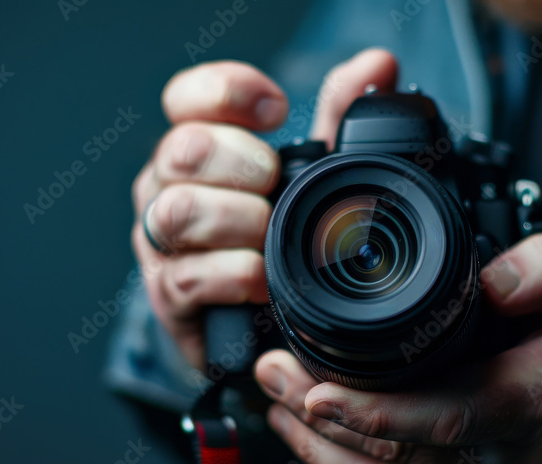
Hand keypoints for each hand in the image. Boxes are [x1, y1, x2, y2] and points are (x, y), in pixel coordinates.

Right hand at [131, 49, 397, 368]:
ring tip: (269, 235)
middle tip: (276, 183)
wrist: (256, 323)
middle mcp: (167, 187)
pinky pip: (189, 276)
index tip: (278, 110)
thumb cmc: (275, 237)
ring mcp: (161, 242)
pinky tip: (262, 281)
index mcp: (197, 146)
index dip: (227, 92)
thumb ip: (336, 118)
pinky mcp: (169, 296)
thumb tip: (379, 63)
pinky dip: (235, 275)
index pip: (185, 98)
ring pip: (179, 211)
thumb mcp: (310, 175)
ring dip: (238, 221)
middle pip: (184, 150)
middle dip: (244, 163)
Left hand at [255, 233, 541, 463]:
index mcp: (534, 404)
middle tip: (275, 372)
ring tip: (275, 396)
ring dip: (316, 443)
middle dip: (322, 416)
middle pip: (396, 454)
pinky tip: (304, 434)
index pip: (448, 417)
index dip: (377, 412)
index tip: (318, 389)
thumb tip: (493, 277)